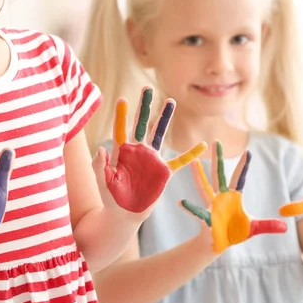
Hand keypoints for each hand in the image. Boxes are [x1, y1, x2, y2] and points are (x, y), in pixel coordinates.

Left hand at [93, 86, 206, 213]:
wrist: (124, 214)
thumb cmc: (110, 198)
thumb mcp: (102, 181)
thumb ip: (100, 165)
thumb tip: (100, 148)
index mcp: (121, 152)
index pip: (121, 129)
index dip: (122, 115)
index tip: (122, 100)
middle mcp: (138, 151)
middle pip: (142, 124)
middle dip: (145, 106)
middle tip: (147, 88)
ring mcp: (152, 160)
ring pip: (160, 134)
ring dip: (165, 118)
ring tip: (170, 101)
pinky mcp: (164, 172)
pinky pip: (180, 161)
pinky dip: (191, 154)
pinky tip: (203, 145)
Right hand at [180, 141, 286, 252]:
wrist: (218, 244)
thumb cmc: (234, 233)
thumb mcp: (254, 228)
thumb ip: (268, 225)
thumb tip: (286, 226)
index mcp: (234, 197)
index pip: (240, 178)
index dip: (243, 166)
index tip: (248, 152)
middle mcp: (221, 197)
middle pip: (219, 174)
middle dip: (218, 158)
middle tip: (215, 141)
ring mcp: (211, 205)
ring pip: (204, 186)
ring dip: (199, 175)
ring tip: (193, 161)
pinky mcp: (206, 217)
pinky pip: (197, 211)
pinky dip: (189, 207)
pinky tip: (180, 202)